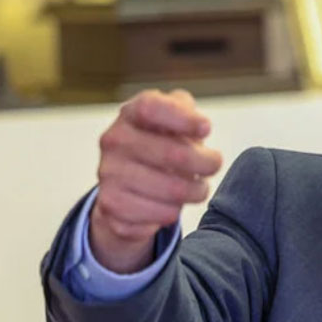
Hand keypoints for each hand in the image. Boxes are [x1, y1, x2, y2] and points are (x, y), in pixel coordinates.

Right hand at [89, 89, 222, 272]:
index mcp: (131, 114)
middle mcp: (114, 141)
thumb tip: (200, 126)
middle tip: (213, 165)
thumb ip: (186, 110)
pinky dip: (175, 211)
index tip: (206, 129)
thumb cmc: (160, 144)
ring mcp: (109, 174)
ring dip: (196, 191)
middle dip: (206, 163)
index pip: (151, 108)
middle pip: (174, 154)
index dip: (184, 118)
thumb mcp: (174, 118)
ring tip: (196, 187)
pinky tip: (171, 203)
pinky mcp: (111, 206)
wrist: (126, 184)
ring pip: (174, 190)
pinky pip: (162, 214)